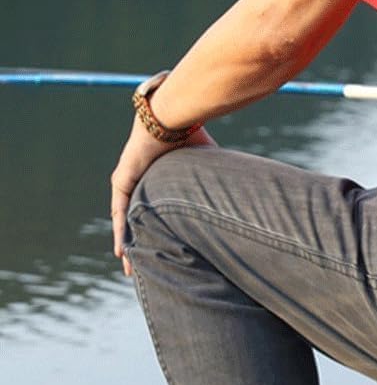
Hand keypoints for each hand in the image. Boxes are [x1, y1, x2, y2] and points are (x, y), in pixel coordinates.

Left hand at [111, 121, 215, 275]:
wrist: (172, 118)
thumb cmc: (192, 133)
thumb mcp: (205, 162)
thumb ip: (215, 176)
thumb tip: (248, 185)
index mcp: (160, 178)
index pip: (158, 209)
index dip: (160, 228)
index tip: (165, 246)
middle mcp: (142, 181)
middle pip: (140, 218)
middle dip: (141, 241)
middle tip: (143, 265)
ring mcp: (129, 181)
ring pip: (127, 220)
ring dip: (129, 243)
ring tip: (130, 267)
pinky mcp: (123, 182)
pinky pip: (120, 212)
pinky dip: (121, 231)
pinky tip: (122, 251)